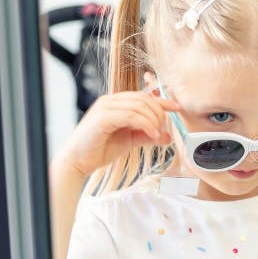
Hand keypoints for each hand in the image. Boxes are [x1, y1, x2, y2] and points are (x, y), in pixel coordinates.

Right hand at [57, 92, 179, 176]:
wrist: (78, 161)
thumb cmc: (100, 149)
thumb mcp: (130, 140)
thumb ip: (147, 135)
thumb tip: (168, 136)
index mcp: (116, 103)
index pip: (144, 96)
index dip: (163, 101)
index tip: (177, 108)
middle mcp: (110, 101)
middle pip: (144, 99)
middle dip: (159, 113)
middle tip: (163, 130)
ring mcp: (105, 107)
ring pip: (140, 106)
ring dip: (154, 120)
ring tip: (157, 135)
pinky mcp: (103, 117)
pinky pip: (131, 115)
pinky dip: (146, 124)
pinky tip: (152, 134)